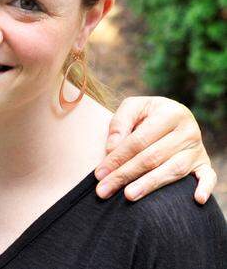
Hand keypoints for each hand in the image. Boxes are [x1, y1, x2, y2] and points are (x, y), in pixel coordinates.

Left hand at [95, 95, 216, 202]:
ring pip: (173, 170)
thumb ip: (120, 124)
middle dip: (125, 175)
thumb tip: (112, 149)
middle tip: (104, 190)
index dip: (117, 158)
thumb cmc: (147, 114)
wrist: (172, 115)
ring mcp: (198, 148)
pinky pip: (208, 177)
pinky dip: (204, 188)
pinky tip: (197, 200)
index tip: (99, 173)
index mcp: (170, 113)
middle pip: (152, 158)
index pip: (138, 141)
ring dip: (150, 185)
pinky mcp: (204, 163)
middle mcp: (188, 131)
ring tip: (129, 195)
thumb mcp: (132, 107)